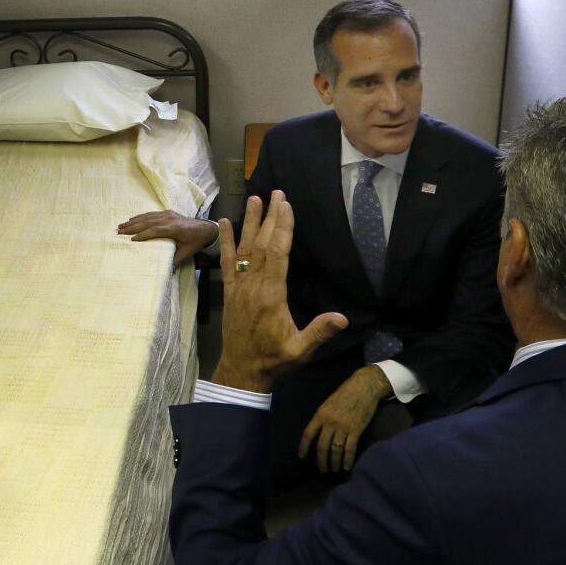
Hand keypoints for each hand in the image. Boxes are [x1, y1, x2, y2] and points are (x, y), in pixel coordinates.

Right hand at [118, 210, 218, 265]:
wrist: (205, 228)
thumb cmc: (196, 242)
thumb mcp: (187, 253)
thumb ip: (176, 261)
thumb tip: (166, 273)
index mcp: (175, 228)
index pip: (155, 230)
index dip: (143, 235)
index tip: (132, 240)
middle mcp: (170, 219)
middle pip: (148, 222)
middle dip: (132, 227)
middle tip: (119, 233)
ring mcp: (168, 214)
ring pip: (147, 217)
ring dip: (133, 221)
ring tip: (121, 227)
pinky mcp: (167, 212)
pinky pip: (151, 214)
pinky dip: (140, 217)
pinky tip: (131, 220)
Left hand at [209, 191, 347, 392]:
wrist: (241, 372)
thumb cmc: (274, 360)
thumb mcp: (300, 350)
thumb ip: (319, 332)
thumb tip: (342, 317)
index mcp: (272, 295)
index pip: (278, 253)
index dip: (283, 227)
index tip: (287, 205)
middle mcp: (253, 286)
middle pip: (263, 244)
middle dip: (271, 216)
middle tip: (277, 192)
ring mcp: (239, 287)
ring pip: (245, 248)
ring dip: (250, 222)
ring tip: (255, 198)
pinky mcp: (230, 291)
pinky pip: (227, 261)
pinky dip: (225, 241)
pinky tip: (223, 222)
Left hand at [299, 366, 392, 471]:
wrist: (364, 387)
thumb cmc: (345, 394)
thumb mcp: (327, 404)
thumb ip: (322, 418)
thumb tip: (317, 432)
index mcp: (320, 415)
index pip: (308, 434)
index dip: (303, 447)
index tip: (301, 457)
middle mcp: (329, 423)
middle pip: (322, 446)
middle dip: (321, 460)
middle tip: (322, 470)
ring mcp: (343, 427)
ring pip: (335, 450)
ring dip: (334, 462)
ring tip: (334, 470)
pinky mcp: (356, 430)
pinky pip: (349, 449)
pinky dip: (347, 459)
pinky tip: (346, 466)